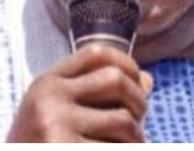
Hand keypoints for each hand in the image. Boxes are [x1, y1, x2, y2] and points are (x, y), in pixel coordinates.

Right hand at [6, 44, 153, 141]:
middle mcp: (47, 98)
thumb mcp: (63, 113)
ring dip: (137, 136)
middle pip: (115, 79)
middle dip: (139, 100)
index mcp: (45, 84)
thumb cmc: (46, 144)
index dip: (126, 62)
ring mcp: (54, 124)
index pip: (95, 53)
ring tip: (132, 144)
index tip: (137, 80)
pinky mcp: (62, 147)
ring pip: (123, 119)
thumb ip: (99, 94)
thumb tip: (147, 80)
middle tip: (140, 120)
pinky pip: (114, 148)